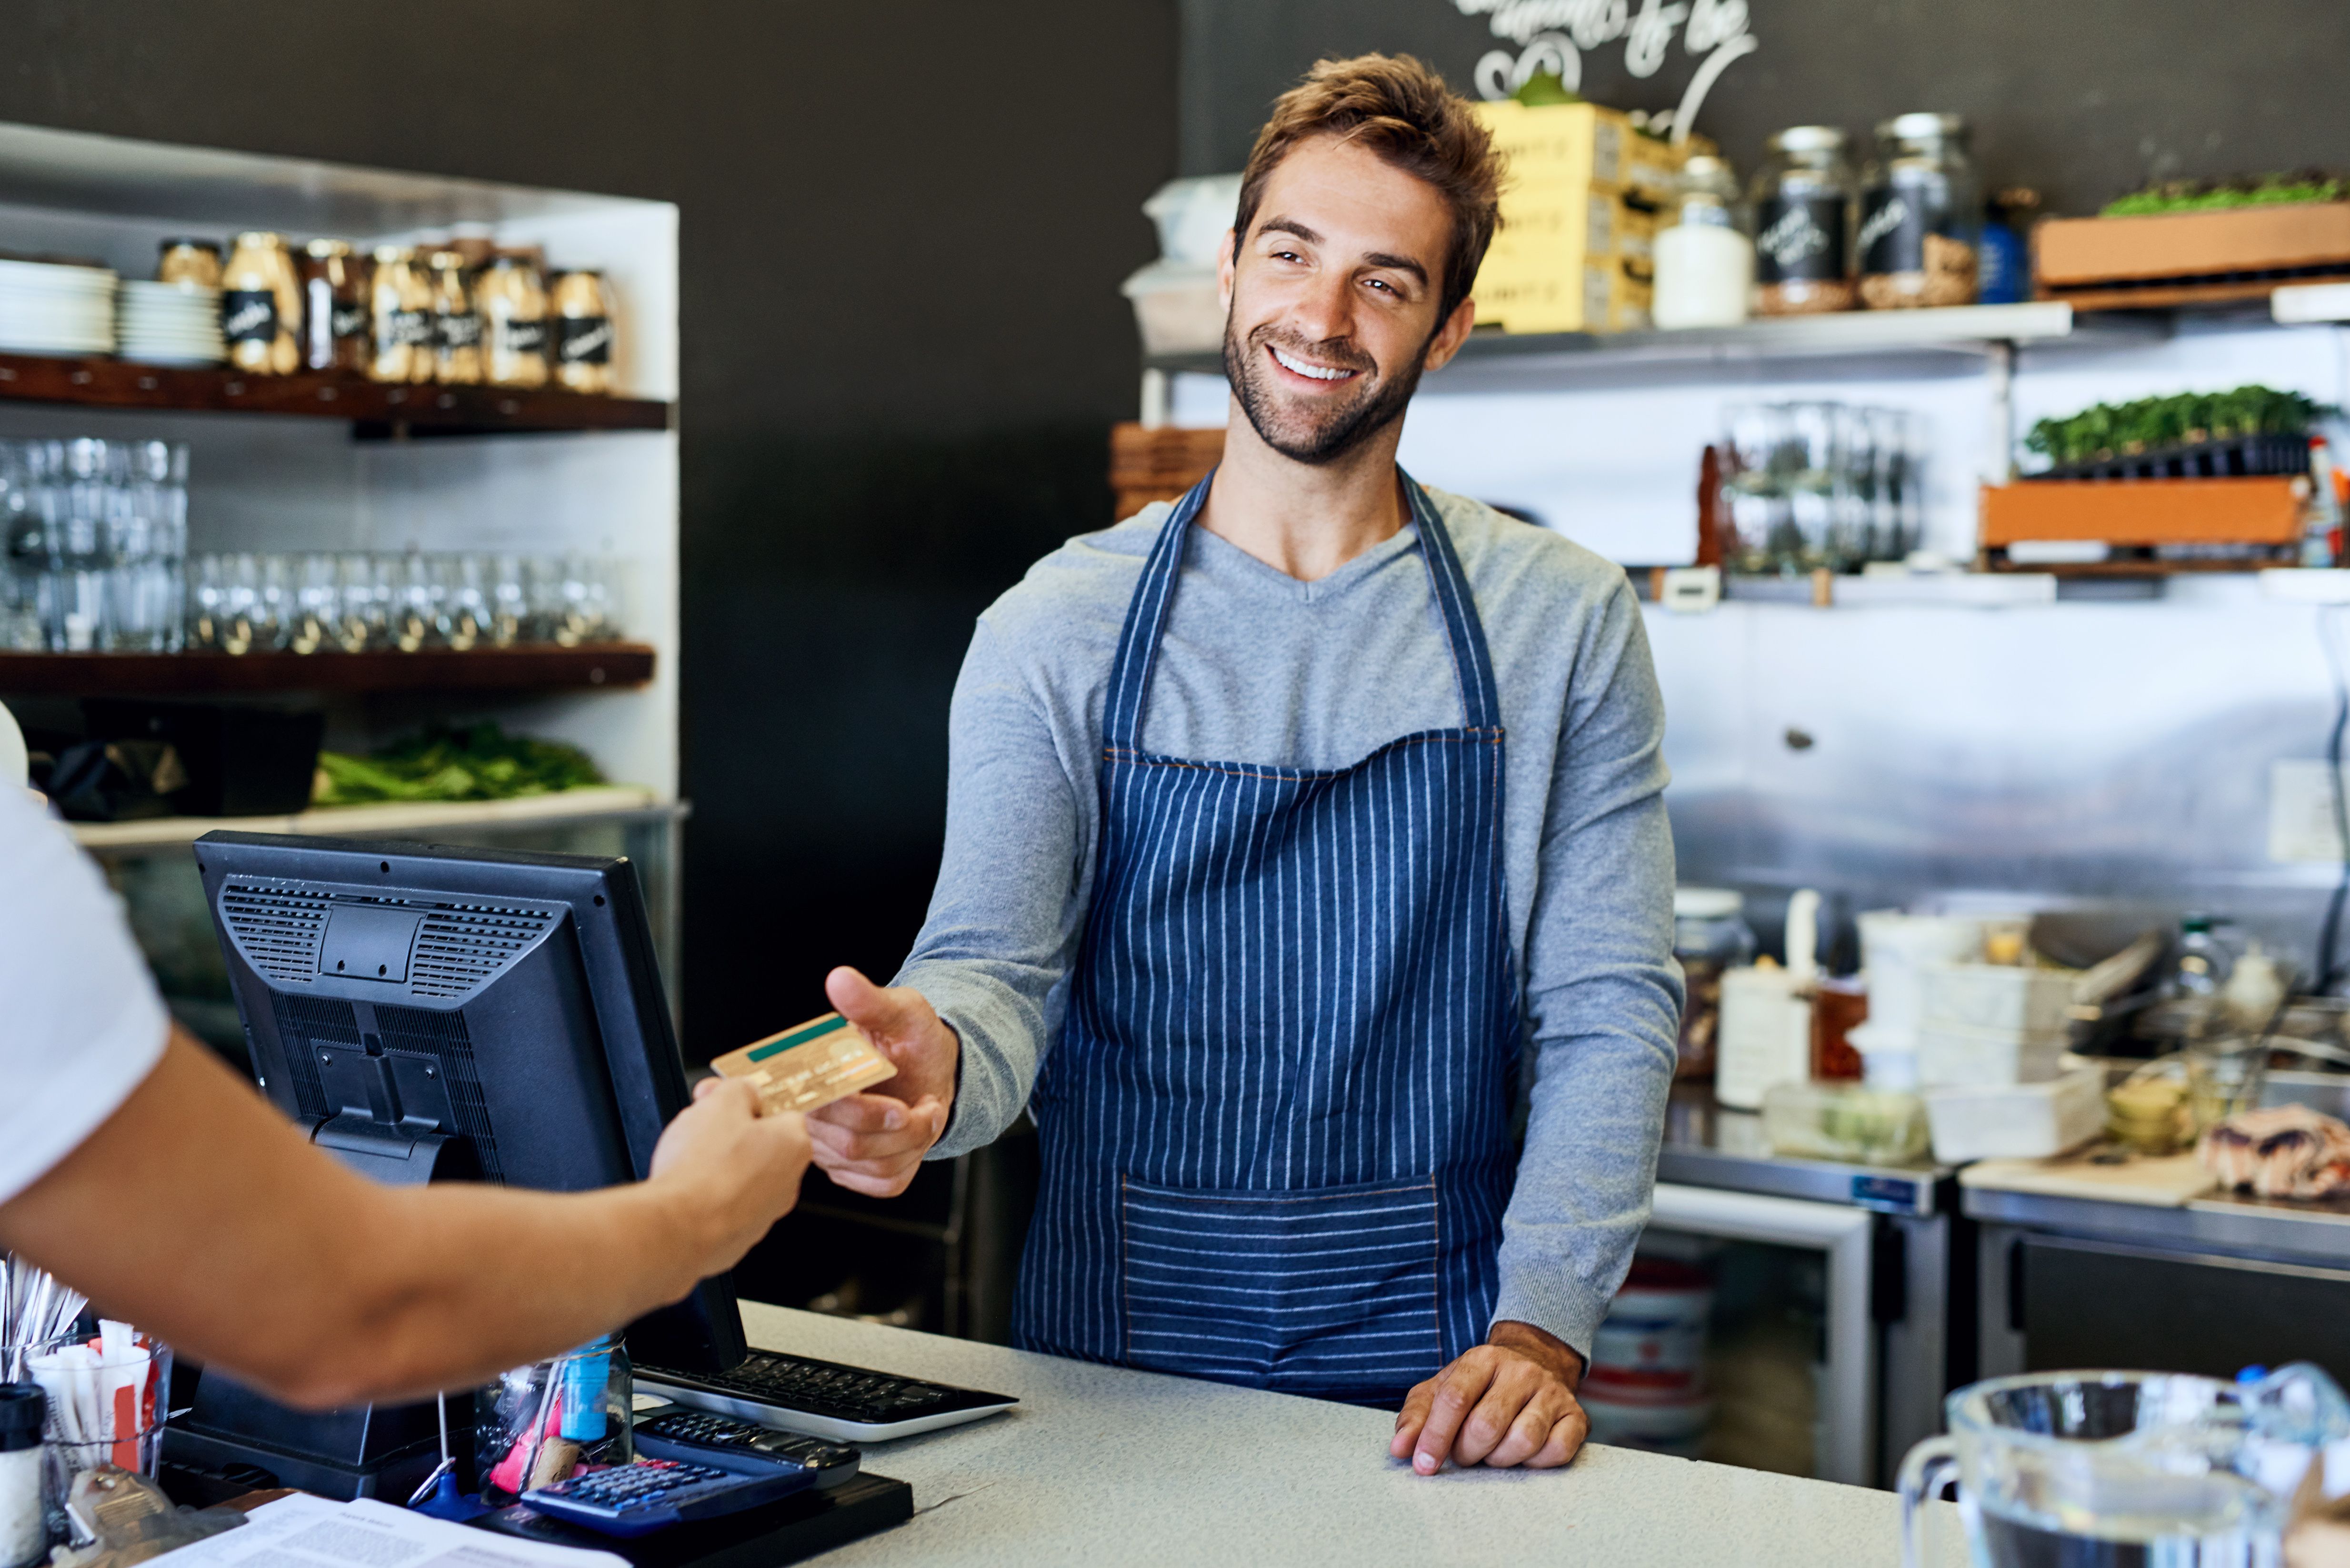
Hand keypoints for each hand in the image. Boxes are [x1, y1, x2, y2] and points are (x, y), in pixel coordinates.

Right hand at [648, 1075, 812, 1266]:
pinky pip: (724, 1206)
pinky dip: (708, 1197)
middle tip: (699, 1125)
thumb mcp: (722, 1102)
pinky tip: (688, 1190)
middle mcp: (787, 1183)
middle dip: (729, 1132)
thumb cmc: (703, 1169)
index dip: (745, 1100)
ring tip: (688, 1160)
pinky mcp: (739, 1238)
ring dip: (717, 1165)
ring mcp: (764, 1214)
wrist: (679, 1229)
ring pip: (741, 1176)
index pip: (780, 1112)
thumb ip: (740, 1089)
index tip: (720, 1098)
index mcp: (793, 1145)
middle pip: (759, 1144)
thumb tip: (744, 1092)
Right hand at [804, 967, 957, 1197]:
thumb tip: (840, 980)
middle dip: (901, 1127)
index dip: (863, 1110)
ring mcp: (829, 1147)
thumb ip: (870, 1002)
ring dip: (912, 1142)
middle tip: (926, 1103)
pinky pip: (882, 1183)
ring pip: (869, 1165)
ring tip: (926, 1112)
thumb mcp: (900, 1011)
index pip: (821, 1107)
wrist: (930, 1067)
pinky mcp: (853, 1171)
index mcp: (813, 1076)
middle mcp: (812, 1117)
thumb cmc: (910, 1036)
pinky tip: (915, 1134)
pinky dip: (909, 1161)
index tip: (900, 1102)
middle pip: (848, 1143)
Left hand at [1391, 1321, 1589, 1474]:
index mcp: (1482, 1359)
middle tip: (1466, 1454)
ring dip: (1500, 1460)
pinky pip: (1556, 1451)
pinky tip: (1524, 1454)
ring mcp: (1552, 1392)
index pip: (1454, 1400)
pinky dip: (1536, 1463)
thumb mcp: (1441, 1389)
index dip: (1435, 1437)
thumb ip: (1416, 1416)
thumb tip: (1400, 1450)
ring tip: (1493, 1452)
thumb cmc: (1479, 1386)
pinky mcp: (1576, 1415)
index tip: (1423, 1465)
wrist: (1534, 1363)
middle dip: (1468, 1452)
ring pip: (1523, 1441)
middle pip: (1486, 1425)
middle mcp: (1520, 1371)